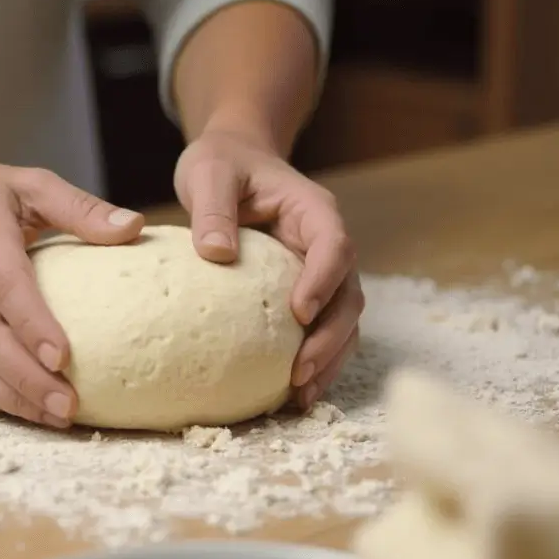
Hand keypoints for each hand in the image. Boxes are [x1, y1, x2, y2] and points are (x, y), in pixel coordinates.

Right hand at [0, 148, 143, 427]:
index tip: (65, 358)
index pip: (6, 287)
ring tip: (54, 417)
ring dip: (9, 399)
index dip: (34, 326)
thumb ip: (79, 207)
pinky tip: (20, 411)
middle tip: (69, 406)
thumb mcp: (24, 183)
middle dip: (28, 380)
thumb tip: (135, 228)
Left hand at [174, 127, 362, 407]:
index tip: (300, 314)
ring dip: (329, 359)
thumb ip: (213, 208)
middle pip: (348, 295)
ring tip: (301, 397)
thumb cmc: (223, 164)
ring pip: (343, 321)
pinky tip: (291, 393)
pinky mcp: (307, 294)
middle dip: (331, 337)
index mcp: (314, 212)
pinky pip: (322, 330)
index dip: (323, 281)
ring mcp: (321, 273)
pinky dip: (315, 361)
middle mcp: (326, 245)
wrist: (234, 162)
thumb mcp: (210, 174)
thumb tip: (216, 254)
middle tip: (300, 371)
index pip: (334, 247)